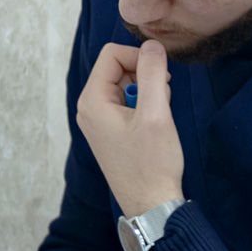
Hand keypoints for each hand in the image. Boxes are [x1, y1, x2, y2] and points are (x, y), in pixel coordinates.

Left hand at [77, 40, 185, 216]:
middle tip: (162, 100)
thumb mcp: (155, 114)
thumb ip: (153, 74)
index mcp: (92, 101)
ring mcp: (98, 121)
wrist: (151, 205)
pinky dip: (143, 107)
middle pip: (117, 68)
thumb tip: (153, 45)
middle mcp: (89, 108)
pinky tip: (154, 126)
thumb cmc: (152, 164)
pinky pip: (125, 104)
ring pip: (124, 85)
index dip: (140, 58)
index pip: (112, 54)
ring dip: (146, 92)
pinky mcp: (109, 132)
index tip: (162, 77)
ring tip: (158, 117)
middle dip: (144, 76)